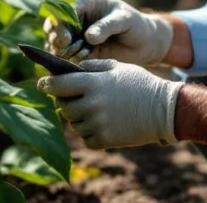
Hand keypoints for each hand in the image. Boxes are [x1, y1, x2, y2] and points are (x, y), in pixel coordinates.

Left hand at [37, 60, 182, 149]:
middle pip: (64, 107)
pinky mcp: (104, 140)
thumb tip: (73, 69)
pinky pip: (86, 138)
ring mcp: (97, 124)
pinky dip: (90, 132)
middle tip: (75, 98)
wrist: (164, 110)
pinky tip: (103, 123)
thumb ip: (93, 66)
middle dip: (66, 102)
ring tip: (95, 111)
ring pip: (74, 124)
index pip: (58, 85)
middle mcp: (91, 105)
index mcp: (92, 84)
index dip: (47, 84)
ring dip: (79, 118)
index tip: (42, 84)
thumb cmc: (140, 84)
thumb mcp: (118, 67)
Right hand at [43, 0, 173, 65]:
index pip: (65, 8)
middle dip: (56, 37)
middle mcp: (78, 19)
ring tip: (75, 54)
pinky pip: (67, 56)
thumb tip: (89, 37)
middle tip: (65, 47)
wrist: (146, 44)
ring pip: (57, 42)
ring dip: (60, 50)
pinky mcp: (80, 52)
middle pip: (55, 25)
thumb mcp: (125, 20)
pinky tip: (80, 60)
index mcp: (88, 4)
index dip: (60, 21)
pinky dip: (68, 59)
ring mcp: (77, 36)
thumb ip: (107, 26)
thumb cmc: (137, 25)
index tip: (65, 37)